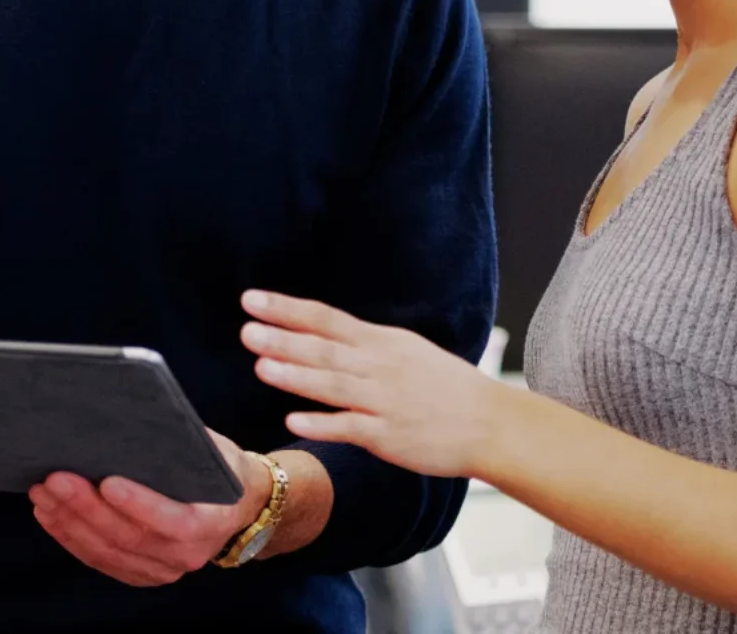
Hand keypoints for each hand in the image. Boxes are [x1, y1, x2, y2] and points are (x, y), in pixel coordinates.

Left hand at [28, 429, 270, 586]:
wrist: (238, 508)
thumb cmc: (222, 470)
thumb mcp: (215, 451)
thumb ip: (183, 443)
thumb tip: (136, 419)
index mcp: (211, 523)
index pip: (172, 522)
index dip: (138, 504)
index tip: (107, 481)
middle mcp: (187, 555)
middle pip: (128, 537)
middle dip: (86, 508)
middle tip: (55, 478)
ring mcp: (161, 569)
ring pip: (107, 551)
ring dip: (69, 522)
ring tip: (42, 492)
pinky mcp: (139, 572)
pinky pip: (99, 559)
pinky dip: (70, 536)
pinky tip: (49, 513)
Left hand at [241, 289, 500, 479]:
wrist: (490, 422)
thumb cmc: (447, 386)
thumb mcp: (406, 350)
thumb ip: (364, 344)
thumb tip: (322, 333)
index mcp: (382, 342)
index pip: (326, 319)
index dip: (287, 310)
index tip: (252, 300)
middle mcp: (380, 367)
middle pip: (324, 349)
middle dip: (283, 339)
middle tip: (246, 330)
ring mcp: (385, 401)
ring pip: (333, 385)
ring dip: (296, 376)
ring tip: (261, 366)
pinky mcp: (390, 436)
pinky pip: (351, 428)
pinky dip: (322, 424)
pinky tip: (294, 420)